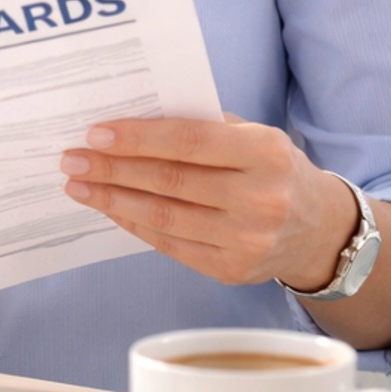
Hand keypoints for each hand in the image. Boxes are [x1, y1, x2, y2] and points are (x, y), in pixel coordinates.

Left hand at [60, 114, 356, 293]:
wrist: (317, 230)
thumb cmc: (272, 171)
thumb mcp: (254, 137)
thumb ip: (203, 127)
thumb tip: (131, 121)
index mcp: (265, 153)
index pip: (189, 141)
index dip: (138, 138)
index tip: (95, 134)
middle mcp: (260, 199)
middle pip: (170, 181)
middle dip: (113, 169)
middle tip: (72, 160)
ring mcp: (246, 240)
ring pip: (163, 217)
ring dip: (113, 200)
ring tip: (80, 186)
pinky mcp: (231, 270)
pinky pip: (170, 244)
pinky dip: (134, 224)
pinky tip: (111, 208)